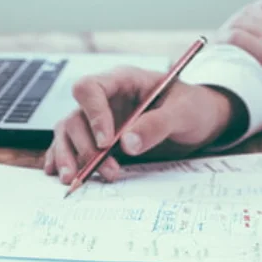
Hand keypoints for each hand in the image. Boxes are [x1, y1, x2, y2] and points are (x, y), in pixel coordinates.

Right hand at [43, 67, 236, 183]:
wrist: (202, 120)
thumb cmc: (194, 107)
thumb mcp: (183, 113)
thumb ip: (157, 125)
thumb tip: (127, 144)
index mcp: (123, 81)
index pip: (90, 89)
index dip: (93, 115)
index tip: (106, 142)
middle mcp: (105, 99)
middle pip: (75, 117)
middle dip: (85, 147)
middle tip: (105, 170)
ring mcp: (99, 119)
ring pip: (68, 133)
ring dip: (69, 157)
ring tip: (75, 180)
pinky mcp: (99, 139)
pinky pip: (72, 146)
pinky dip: (62, 159)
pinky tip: (59, 173)